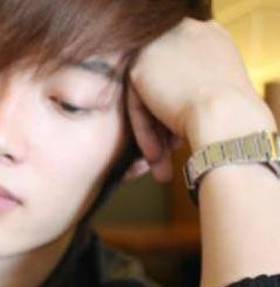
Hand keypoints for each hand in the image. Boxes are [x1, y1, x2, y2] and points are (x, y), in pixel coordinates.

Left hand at [127, 18, 275, 181]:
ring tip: (162, 166)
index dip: (185, 108)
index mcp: (210, 35)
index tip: (187, 136)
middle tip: (170, 157)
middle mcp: (185, 32)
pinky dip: (144, 133)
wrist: (228, 119)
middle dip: (165, 127)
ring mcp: (161, 46)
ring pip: (150, 99)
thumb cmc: (237, 119)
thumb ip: (197, 91)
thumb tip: (175, 116)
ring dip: (155, 136)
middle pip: (164, 87)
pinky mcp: (141, 66)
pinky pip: (136, 105)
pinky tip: (155, 157)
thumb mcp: (222, 94)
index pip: (184, 75)